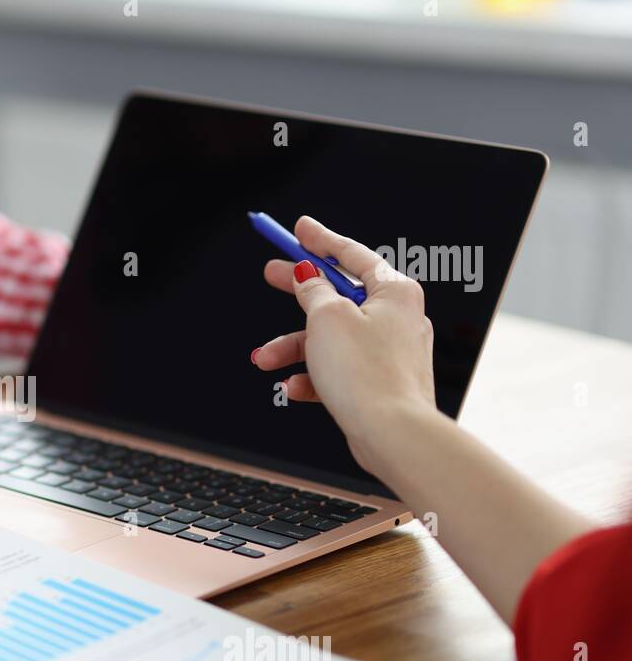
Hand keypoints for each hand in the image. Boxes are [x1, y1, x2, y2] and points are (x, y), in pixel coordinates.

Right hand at [251, 215, 436, 475]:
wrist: (391, 433)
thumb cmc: (367, 373)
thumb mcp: (328, 318)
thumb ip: (314, 291)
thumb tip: (309, 277)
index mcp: (394, 291)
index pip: (351, 255)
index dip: (320, 240)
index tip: (300, 228)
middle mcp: (397, 318)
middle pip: (338, 295)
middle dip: (298, 292)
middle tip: (272, 274)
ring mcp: (389, 352)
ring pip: (331, 339)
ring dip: (293, 348)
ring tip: (264, 360)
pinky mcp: (379, 382)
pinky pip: (339, 369)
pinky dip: (313, 375)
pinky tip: (293, 386)